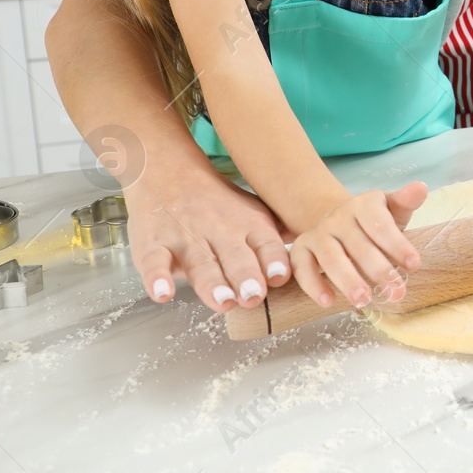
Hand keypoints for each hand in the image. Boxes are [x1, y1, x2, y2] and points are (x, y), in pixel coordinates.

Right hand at [128, 165, 293, 312]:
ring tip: (222, 300)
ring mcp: (187, 239)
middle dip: (246, 276)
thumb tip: (319, 251)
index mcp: (249, 226)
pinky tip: (163, 293)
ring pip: (201, 263)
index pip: (266, 245)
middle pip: (235, 256)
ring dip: (212, 283)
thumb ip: (281, 234)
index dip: (274, 260)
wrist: (168, 172)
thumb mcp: (255, 212)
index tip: (281, 276)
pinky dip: (157, 278)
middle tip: (254, 296)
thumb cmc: (219, 203)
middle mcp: (220, 232)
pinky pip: (154, 263)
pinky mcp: (154, 245)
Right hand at [289, 182, 427, 308]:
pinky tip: (329, 301)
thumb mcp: (392, 209)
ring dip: (347, 280)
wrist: (338, 223)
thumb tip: (421, 188)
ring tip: (364, 300)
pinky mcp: (301, 249)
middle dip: (379, 270)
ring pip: (330, 257)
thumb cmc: (374, 222)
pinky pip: (302, 268)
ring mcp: (318, 233)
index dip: (397, 245)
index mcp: (364, 205)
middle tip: (396, 292)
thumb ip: (406, 201)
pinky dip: (313, 285)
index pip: (380, 224)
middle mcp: (338, 217)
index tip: (414, 265)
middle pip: (358, 245)